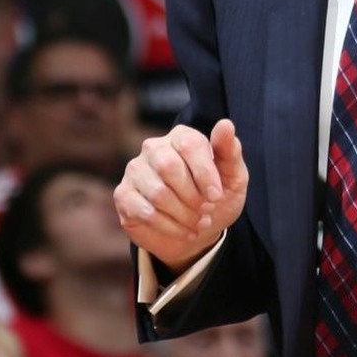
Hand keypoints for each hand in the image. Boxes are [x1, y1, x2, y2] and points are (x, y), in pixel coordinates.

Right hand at [114, 119, 247, 269]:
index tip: (216, 196)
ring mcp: (135, 171)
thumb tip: (225, 124)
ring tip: (197, 223)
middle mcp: (154, 148)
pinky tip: (183, 231)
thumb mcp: (233, 178)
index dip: (204, 173)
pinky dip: (169, 226)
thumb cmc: (215, 199)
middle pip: (168, 166)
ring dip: (183, 214)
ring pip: (157, 192)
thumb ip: (230, 152)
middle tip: (206, 211)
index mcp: (181, 137)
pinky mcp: (124, 195)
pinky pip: (144, 211)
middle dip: (192, 196)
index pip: (189, 144)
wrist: (198, 231)